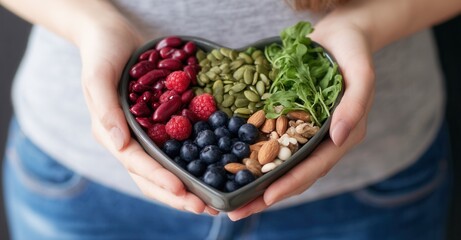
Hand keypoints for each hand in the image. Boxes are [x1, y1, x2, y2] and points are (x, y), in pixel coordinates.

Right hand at [78, 15, 217, 214]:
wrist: (114, 36)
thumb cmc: (102, 53)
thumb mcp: (97, 76)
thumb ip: (105, 109)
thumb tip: (120, 145)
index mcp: (112, 135)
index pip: (137, 164)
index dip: (159, 178)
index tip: (181, 190)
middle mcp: (131, 140)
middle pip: (154, 177)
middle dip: (178, 195)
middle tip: (206, 208)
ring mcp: (148, 134)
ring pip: (169, 168)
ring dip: (189, 187)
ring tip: (213, 201)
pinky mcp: (163, 124)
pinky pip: (179, 147)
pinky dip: (195, 161)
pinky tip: (215, 169)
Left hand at [228, 20, 374, 220]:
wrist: (338, 37)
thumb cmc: (353, 53)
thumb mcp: (361, 74)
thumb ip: (355, 105)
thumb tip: (339, 135)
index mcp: (343, 136)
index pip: (315, 166)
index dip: (291, 183)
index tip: (267, 198)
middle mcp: (323, 140)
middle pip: (294, 174)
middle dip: (266, 195)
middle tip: (237, 212)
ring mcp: (305, 133)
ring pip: (280, 164)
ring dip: (257, 183)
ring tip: (231, 200)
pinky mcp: (290, 121)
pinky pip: (271, 143)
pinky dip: (255, 158)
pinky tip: (235, 167)